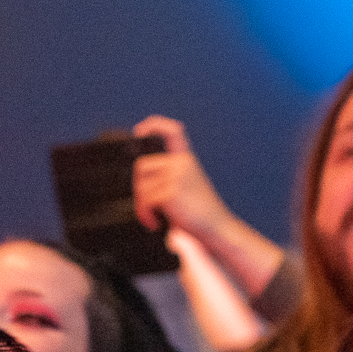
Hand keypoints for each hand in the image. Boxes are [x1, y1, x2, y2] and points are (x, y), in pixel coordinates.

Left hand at [132, 116, 233, 240]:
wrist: (215, 226)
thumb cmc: (197, 210)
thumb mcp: (183, 185)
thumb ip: (166, 176)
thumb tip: (137, 179)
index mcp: (186, 159)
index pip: (172, 131)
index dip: (154, 125)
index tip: (139, 131)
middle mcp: (182, 163)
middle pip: (141, 166)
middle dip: (138, 189)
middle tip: (146, 207)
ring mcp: (177, 175)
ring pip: (140, 186)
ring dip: (141, 206)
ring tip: (152, 216)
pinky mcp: (172, 191)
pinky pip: (145, 200)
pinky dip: (145, 214)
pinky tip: (154, 222)